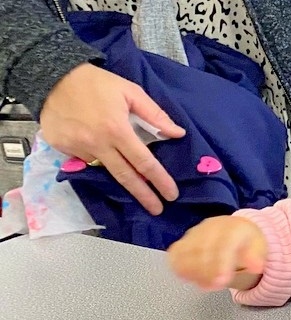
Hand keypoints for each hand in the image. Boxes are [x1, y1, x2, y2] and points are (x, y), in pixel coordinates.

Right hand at [39, 63, 185, 214]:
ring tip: (133, 180)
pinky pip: (86, 159)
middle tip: (157, 209)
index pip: (144, 163)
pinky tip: (100, 148)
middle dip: (144, 196)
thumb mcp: (130, 91)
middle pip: (125, 177)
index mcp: (117, 130)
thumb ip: (155, 114)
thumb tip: (177, 133)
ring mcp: (78, 149)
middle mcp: (98, 144)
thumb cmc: (95, 82)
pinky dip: (97, 158)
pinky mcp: (63, 149)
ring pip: (105, 168)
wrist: (51, 76)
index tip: (170, 194)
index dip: (159, 181)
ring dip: (120, 174)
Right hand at [167, 216, 266, 290]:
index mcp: (233, 227)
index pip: (225, 244)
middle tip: (214, 287)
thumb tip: (256, 267)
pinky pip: (176, 253)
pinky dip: (179, 266)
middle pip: (203, 249)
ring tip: (205, 285)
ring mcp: (196, 232)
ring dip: (193, 271)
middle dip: (207, 272)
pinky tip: (188, 277)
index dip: (222, 264)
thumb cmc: (248, 243)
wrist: (236, 230)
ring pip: (186, 251)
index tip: (222, 282)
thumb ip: (256, 259)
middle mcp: (212, 226)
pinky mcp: (185, 239)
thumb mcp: (259, 250)